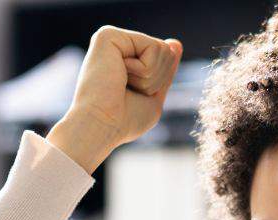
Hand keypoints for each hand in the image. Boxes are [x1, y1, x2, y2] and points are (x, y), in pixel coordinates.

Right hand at [67, 25, 182, 150]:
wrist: (101, 126)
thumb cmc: (123, 121)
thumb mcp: (153, 97)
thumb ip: (165, 71)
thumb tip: (175, 43)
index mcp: (125, 59)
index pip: (165, 59)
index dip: (159, 83)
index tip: (133, 95)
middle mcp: (117, 45)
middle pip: (166, 51)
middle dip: (156, 78)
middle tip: (128, 90)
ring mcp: (112, 38)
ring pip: (163, 48)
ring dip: (150, 76)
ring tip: (123, 84)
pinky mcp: (109, 35)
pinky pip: (153, 46)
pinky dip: (145, 70)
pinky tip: (121, 75)